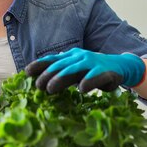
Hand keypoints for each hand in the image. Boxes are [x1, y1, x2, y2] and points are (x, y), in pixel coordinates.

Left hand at [25, 48, 145, 93]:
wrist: (120, 66)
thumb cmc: (93, 70)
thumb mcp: (75, 70)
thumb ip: (61, 74)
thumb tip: (41, 80)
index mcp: (70, 56)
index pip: (52, 60)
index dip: (39, 65)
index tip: (26, 73)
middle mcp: (79, 57)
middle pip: (60, 66)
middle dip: (47, 75)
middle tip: (37, 87)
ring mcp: (92, 63)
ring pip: (73, 70)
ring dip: (61, 79)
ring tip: (50, 89)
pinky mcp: (105, 71)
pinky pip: (95, 76)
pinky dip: (88, 82)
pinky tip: (81, 90)